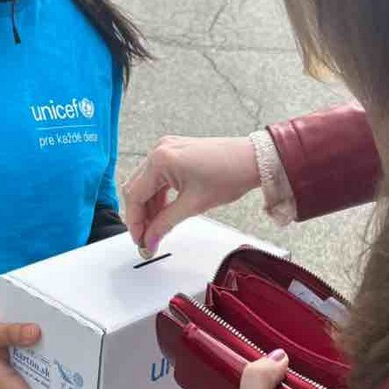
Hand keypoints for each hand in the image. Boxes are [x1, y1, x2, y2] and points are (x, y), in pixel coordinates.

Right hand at [122, 136, 259, 255]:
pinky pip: (158, 177)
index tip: (140, 240)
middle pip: (137, 189)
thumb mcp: (194, 205)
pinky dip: (159, 196)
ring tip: (157, 228)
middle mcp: (159, 150)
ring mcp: (167, 149)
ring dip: (149, 207)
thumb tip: (150, 239)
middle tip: (147, 237)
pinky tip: (165, 212)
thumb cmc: (231, 173)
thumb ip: (165, 224)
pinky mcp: (175, 153)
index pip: (135, 195)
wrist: (253, 159)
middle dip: (140, 216)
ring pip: (146, 184)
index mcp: (160, 159)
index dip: (135, 221)